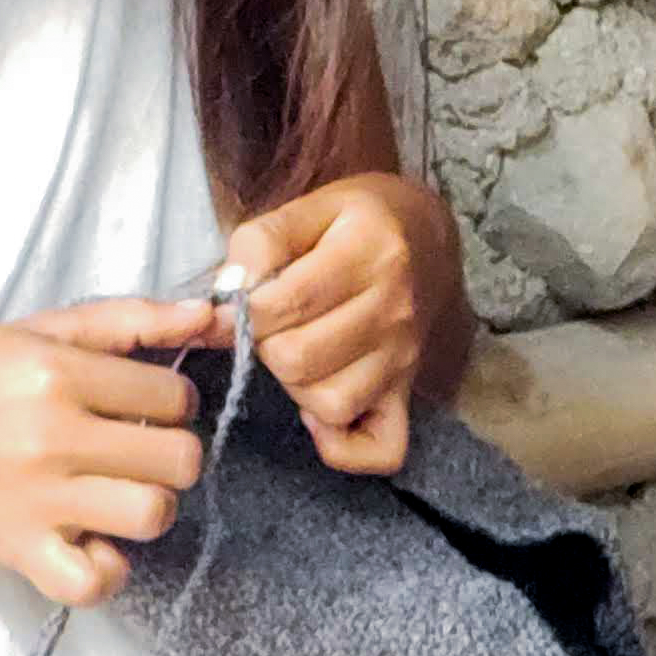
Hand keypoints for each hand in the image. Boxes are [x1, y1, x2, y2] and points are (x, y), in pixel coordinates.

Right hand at [0, 296, 217, 607]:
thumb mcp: (41, 331)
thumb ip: (130, 320)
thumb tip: (211, 314)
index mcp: (58, 373)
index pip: (174, 398)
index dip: (168, 401)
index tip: (137, 407)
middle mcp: (53, 436)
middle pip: (180, 460)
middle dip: (168, 454)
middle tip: (131, 450)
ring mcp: (39, 500)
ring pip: (153, 514)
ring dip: (145, 506)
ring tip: (114, 492)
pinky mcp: (23, 551)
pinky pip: (97, 581)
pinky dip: (104, 568)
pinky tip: (90, 541)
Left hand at [218, 173, 458, 476]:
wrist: (427, 238)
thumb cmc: (357, 222)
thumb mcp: (310, 207)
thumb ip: (260, 243)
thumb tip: (228, 293)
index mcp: (369, 252)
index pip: (287, 303)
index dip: (243, 312)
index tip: (233, 305)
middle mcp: (394, 311)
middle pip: (299, 359)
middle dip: (265, 345)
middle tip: (270, 325)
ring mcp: (404, 359)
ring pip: (330, 404)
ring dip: (295, 385)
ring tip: (297, 352)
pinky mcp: (407, 392)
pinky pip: (380, 448)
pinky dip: (342, 445)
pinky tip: (317, 412)